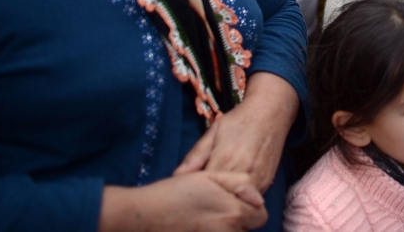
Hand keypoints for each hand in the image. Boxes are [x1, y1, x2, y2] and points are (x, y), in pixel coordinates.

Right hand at [99, 172, 266, 231]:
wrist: (143, 216)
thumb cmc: (175, 193)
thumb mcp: (209, 176)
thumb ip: (240, 184)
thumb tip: (258, 199)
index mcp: (233, 212)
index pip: (260, 217)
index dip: (250, 208)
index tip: (236, 203)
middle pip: (246, 230)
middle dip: (239, 222)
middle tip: (217, 211)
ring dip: (226, 229)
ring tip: (207, 219)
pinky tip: (198, 227)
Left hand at [175, 73, 298, 191]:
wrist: (271, 111)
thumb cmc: (239, 119)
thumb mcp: (213, 131)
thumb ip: (194, 156)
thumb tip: (176, 177)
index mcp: (224, 159)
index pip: (203, 188)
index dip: (194, 190)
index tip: (190, 186)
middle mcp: (242, 171)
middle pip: (219, 197)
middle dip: (209, 196)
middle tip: (203, 189)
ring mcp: (257, 178)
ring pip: (236, 201)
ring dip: (226, 198)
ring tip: (219, 188)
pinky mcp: (267, 180)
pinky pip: (250, 199)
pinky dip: (240, 197)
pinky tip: (233, 188)